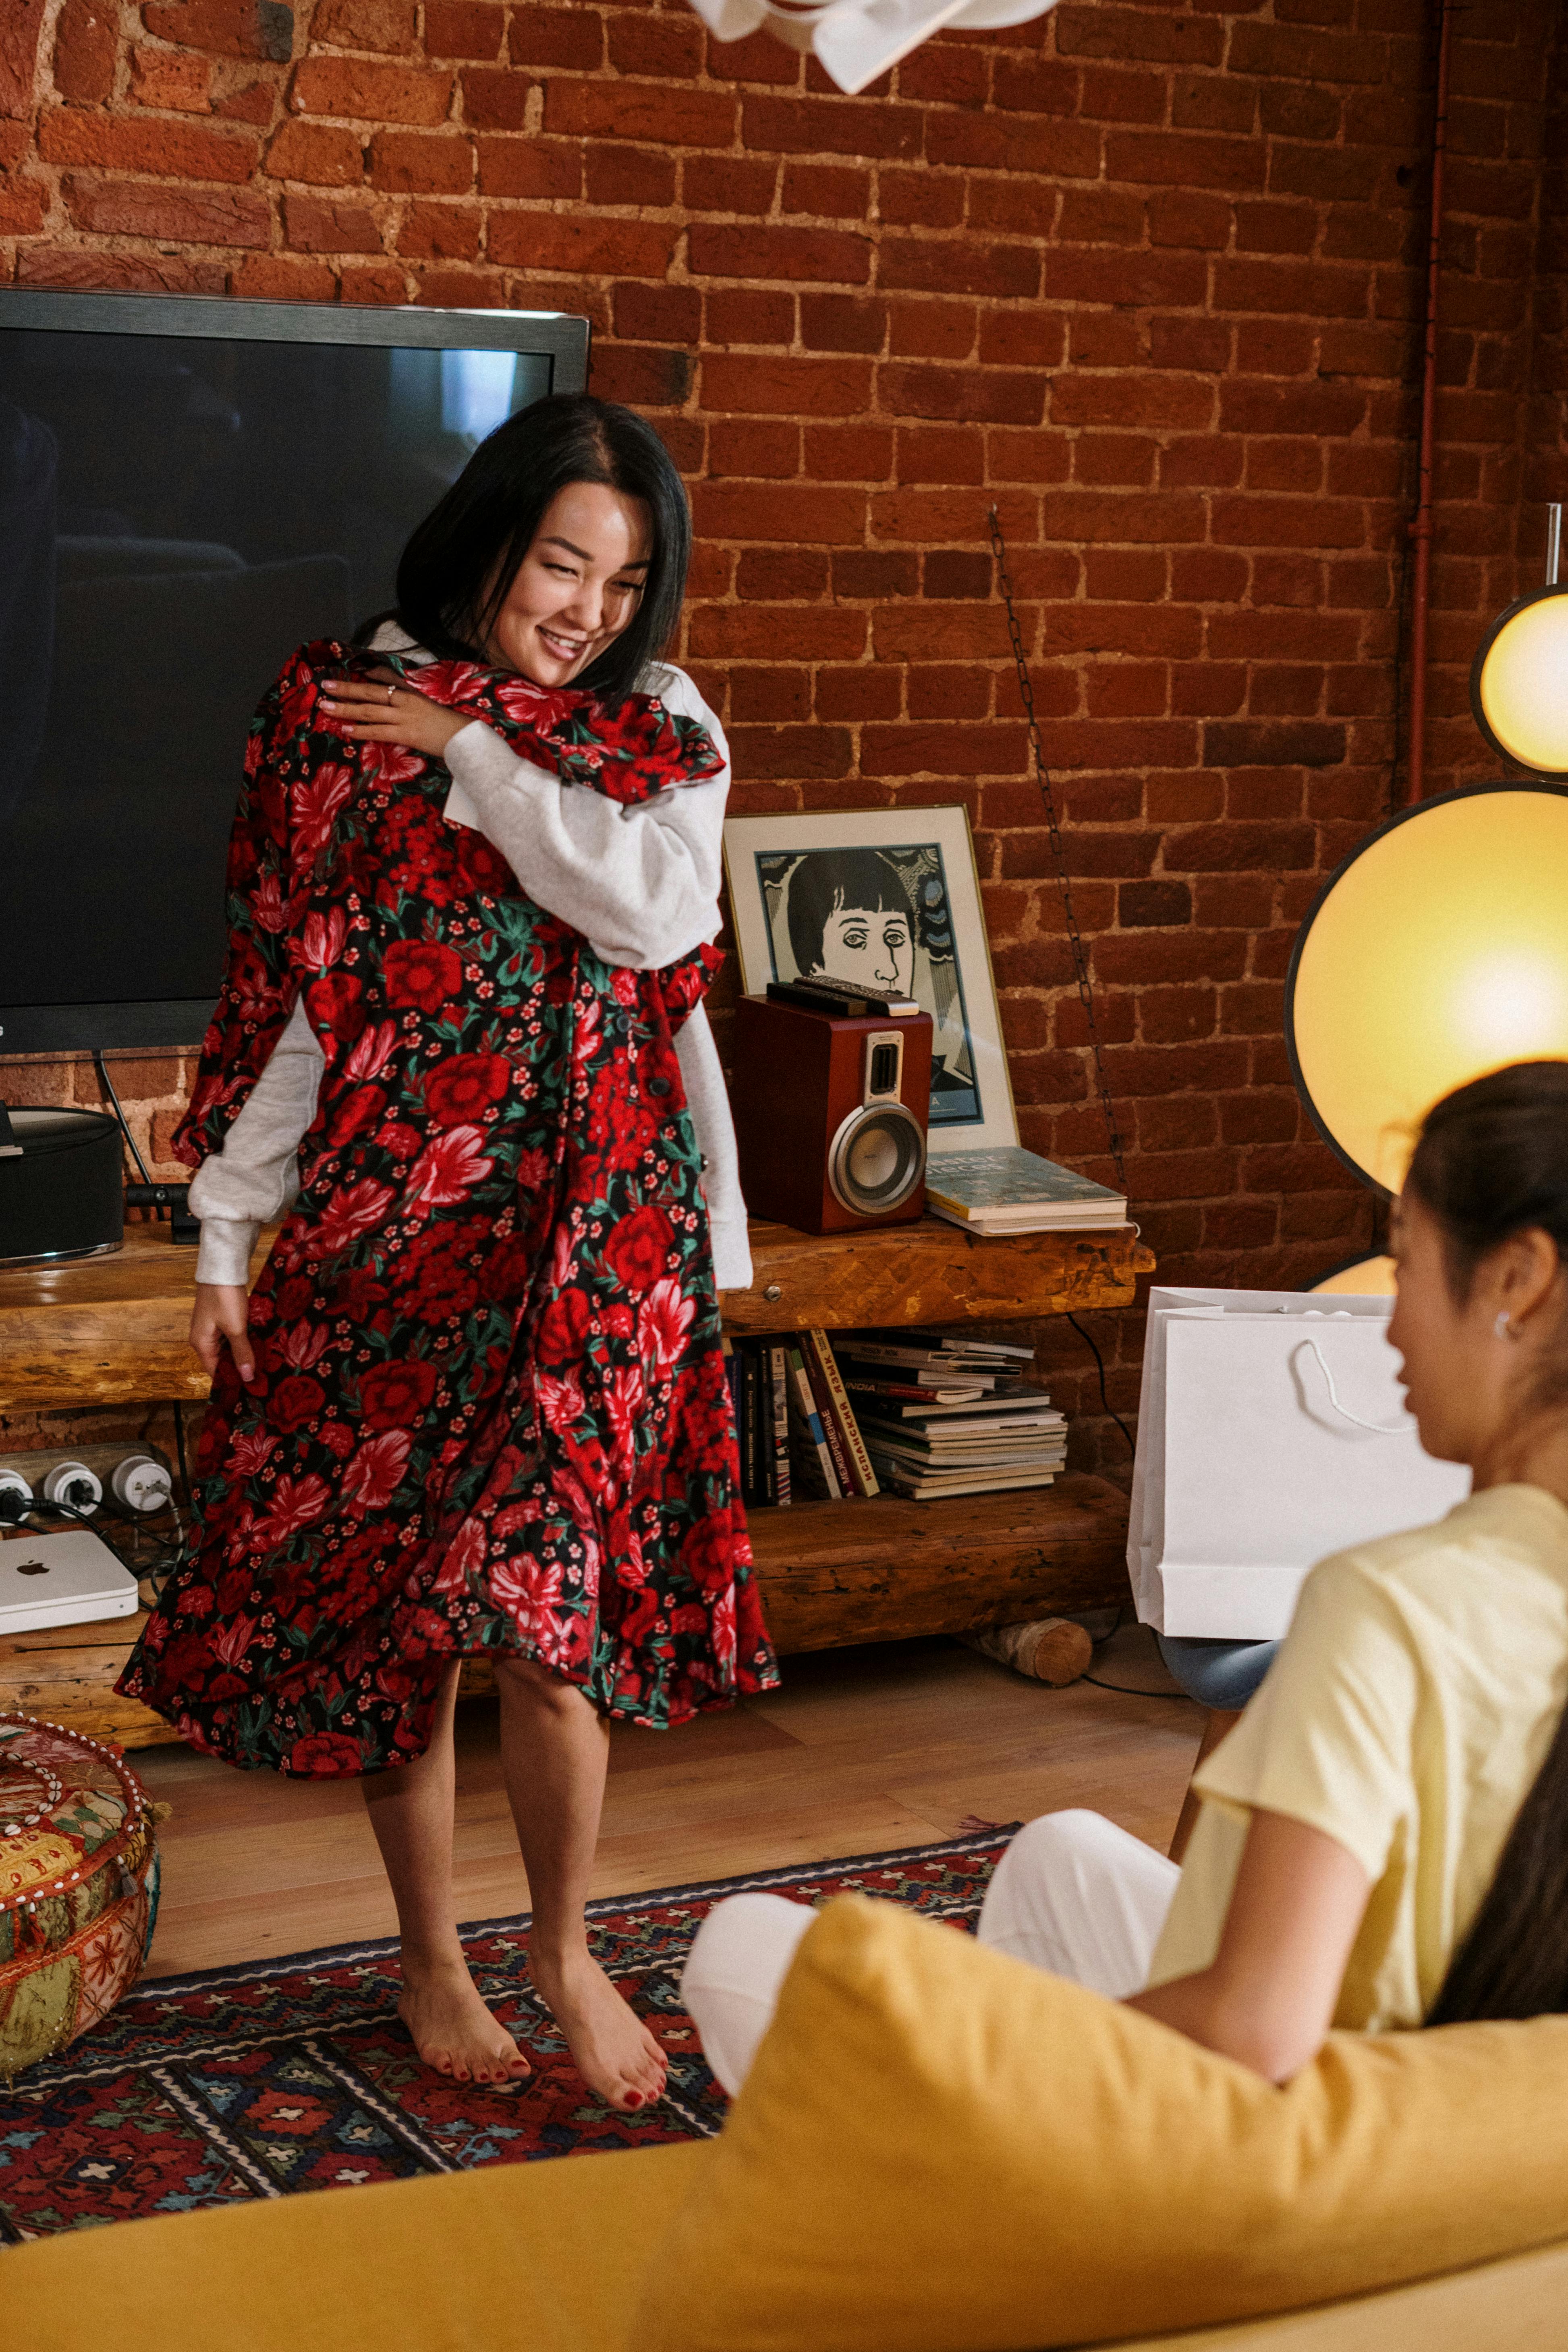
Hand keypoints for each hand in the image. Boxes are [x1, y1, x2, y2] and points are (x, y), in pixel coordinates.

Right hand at [191, 1283, 256, 1382]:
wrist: (223, 1268)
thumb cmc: (225, 1298)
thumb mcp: (236, 1328)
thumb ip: (241, 1353)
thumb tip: (246, 1377)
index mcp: (201, 1344)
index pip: (214, 1372)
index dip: (231, 1380)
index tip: (250, 1388)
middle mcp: (202, 1338)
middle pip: (220, 1361)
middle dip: (238, 1368)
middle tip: (260, 1378)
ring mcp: (210, 1327)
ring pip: (227, 1349)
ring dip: (241, 1354)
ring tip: (261, 1364)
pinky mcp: (219, 1318)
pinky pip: (230, 1336)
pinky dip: (241, 1342)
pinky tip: (256, 1345)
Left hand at [320, 667, 469, 759]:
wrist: (465, 738)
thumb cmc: (450, 723)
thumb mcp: (430, 704)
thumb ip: (410, 696)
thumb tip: (388, 692)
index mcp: (412, 691)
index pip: (385, 677)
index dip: (365, 674)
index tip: (348, 671)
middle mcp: (406, 701)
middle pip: (370, 692)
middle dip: (346, 689)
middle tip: (325, 686)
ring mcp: (405, 717)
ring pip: (369, 711)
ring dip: (346, 708)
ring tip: (326, 707)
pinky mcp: (406, 734)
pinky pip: (378, 732)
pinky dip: (361, 730)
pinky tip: (346, 729)